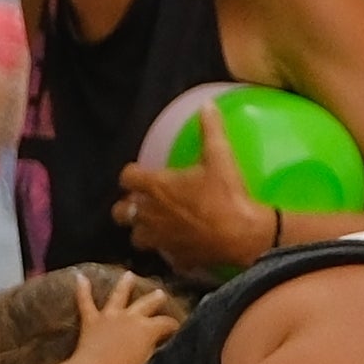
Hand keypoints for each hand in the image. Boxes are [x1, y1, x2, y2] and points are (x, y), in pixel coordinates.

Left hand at [64, 266, 183, 363]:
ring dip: (125, 284)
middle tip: (161, 294)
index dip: (174, 326)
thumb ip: (155, 351)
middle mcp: (131, 317)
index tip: (178, 329)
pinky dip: (83, 289)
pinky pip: (85, 302)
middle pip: (147, 304)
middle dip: (156, 299)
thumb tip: (161, 345)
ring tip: (129, 274)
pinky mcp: (91, 321)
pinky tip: (80, 277)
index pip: (166, 323)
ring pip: (119, 295)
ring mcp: (110, 316)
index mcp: (148, 328)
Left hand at [116, 111, 273, 276]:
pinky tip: (180, 244)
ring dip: (142, 230)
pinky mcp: (175, 258)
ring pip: (136, 237)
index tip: (141, 173)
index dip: (131, 174)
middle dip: (127, 206)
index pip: (126, 177)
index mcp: (156, 187)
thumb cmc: (227, 195)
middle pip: (121, 212)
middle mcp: (150, 214)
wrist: (243, 236)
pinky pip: (163, 255)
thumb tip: (207, 105)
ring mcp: (160, 239)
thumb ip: (210, 130)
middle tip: (143, 201)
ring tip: (156, 225)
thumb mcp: (220, 157)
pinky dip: (167, 250)